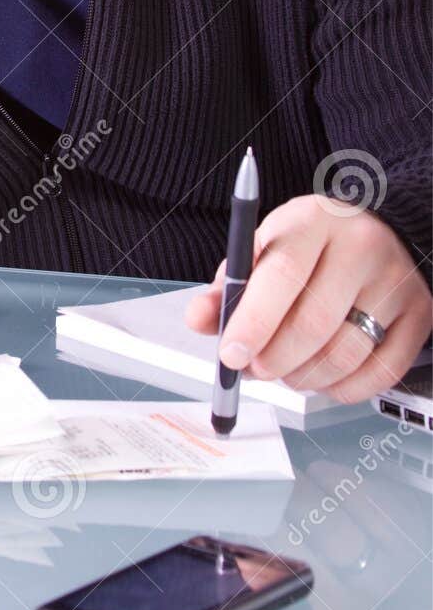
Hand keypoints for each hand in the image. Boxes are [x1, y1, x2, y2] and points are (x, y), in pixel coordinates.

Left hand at [184, 195, 431, 400]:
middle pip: (314, 323)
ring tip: (285, 371)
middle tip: (254, 370)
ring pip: (345, 355)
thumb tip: (199, 320)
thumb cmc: (311, 247)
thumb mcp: (265, 248)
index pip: (283, 276)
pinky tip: (322, 376)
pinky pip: (379, 373)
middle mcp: (362, 247)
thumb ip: (229, 286)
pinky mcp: (420, 314)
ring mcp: (396, 283)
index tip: (230, 354)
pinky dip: (342, 388)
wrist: (378, 232)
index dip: (253, 323)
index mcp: (314, 221)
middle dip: (273, 360)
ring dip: (303, 378)